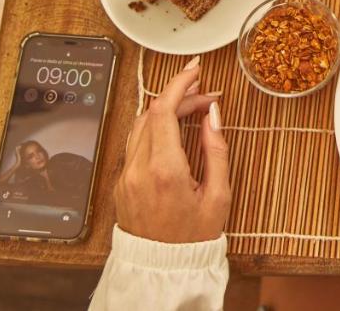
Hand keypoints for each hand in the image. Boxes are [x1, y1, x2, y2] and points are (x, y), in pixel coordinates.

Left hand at [114, 58, 229, 242]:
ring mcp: (125, 176)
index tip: (194, 70)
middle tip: (205, 97)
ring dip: (164, 110)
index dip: (179, 83)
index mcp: (164, 170)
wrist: (163, 268)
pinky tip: (173, 129)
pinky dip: (154, 128)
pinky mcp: (121, 182)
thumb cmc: (194, 237)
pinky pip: (135, 143)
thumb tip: (211, 113)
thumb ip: (216, 148)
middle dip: (179, 96)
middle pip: (152, 112)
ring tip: (191, 109)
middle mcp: (138, 169)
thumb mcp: (218, 194)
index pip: (163, 110)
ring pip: (140, 125)